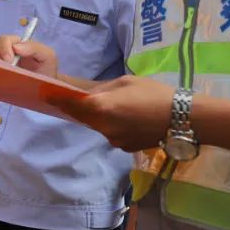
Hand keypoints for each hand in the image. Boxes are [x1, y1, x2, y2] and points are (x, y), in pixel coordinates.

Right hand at [0, 36, 57, 77]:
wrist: (48, 88)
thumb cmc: (47, 69)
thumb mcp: (48, 56)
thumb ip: (35, 47)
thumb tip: (16, 46)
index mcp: (18, 45)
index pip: (5, 40)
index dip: (4, 47)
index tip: (9, 60)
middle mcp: (8, 54)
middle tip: (5, 69)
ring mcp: (3, 66)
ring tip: (1, 77)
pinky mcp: (0, 77)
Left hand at [49, 75, 173, 151]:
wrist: (184, 119)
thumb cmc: (155, 94)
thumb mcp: (126, 82)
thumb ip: (104, 90)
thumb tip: (91, 95)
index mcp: (101, 108)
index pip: (71, 105)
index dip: (57, 100)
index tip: (45, 95)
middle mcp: (103, 127)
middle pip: (83, 117)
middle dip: (80, 108)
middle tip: (78, 98)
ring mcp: (114, 140)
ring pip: (99, 126)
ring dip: (100, 117)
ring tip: (118, 106)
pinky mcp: (125, 147)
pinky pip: (112, 134)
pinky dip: (114, 126)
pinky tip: (130, 118)